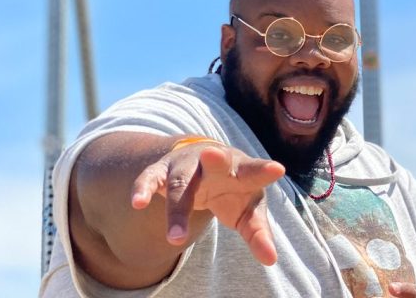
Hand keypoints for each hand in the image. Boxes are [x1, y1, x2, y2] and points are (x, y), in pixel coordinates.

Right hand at [130, 141, 284, 265]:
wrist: (202, 158)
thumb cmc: (232, 189)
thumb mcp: (248, 209)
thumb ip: (259, 233)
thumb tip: (270, 260)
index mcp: (240, 170)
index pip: (254, 171)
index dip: (264, 171)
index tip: (277, 170)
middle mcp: (213, 161)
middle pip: (214, 162)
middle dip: (214, 158)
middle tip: (212, 155)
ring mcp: (186, 164)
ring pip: (180, 184)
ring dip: (177, 210)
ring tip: (176, 239)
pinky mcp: (162, 171)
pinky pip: (150, 178)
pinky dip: (143, 188)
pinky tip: (137, 202)